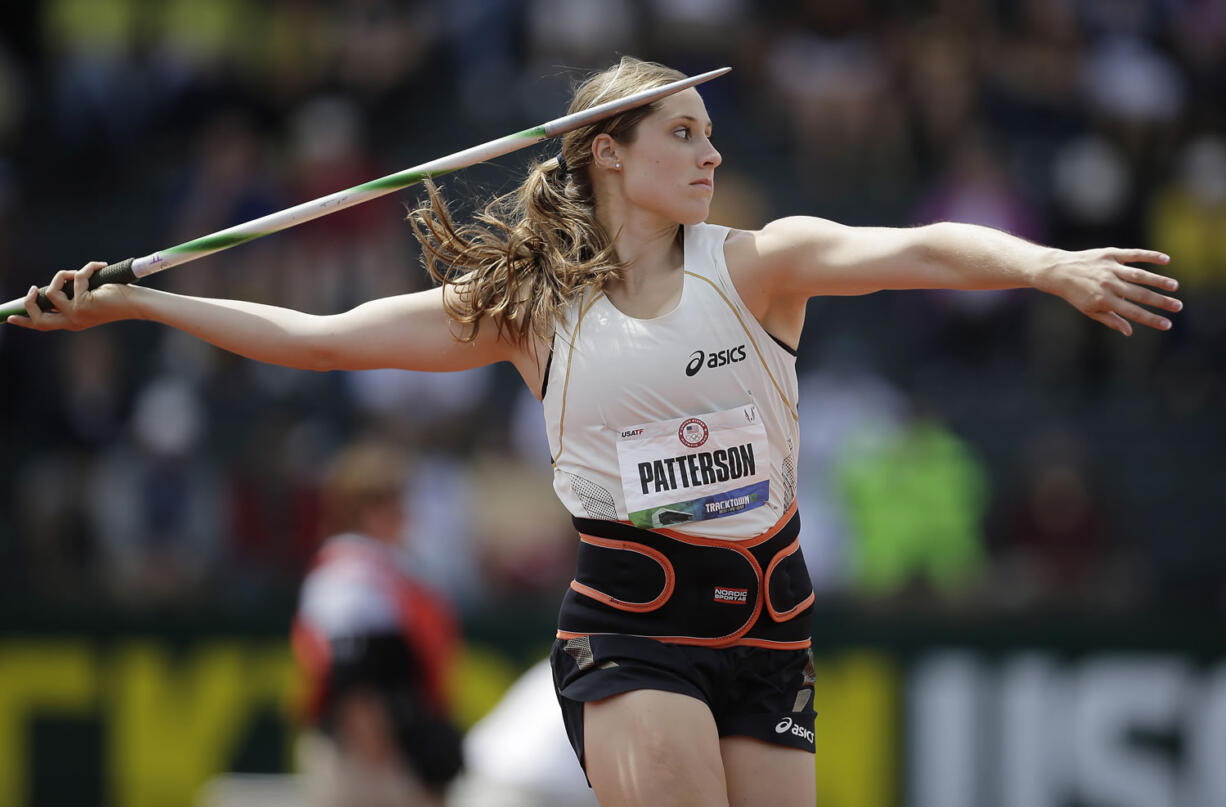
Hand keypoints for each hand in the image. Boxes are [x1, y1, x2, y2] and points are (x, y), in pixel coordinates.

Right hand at [6, 261, 133, 331]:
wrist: (137, 303)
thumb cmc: (116, 299)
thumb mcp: (87, 299)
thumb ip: (70, 296)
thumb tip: (54, 285)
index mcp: (72, 322)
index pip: (43, 325)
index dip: (25, 321)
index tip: (10, 317)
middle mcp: (73, 322)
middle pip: (38, 317)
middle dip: (31, 301)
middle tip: (35, 288)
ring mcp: (78, 314)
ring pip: (53, 291)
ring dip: (62, 276)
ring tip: (78, 272)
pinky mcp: (85, 303)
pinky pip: (77, 278)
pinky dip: (86, 268)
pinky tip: (99, 266)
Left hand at [1042, 248, 1181, 335]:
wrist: (1058, 271)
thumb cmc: (1075, 294)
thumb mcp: (1089, 310)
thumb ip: (1110, 320)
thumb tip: (1129, 331)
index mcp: (1104, 301)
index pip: (1133, 313)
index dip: (1151, 319)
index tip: (1167, 324)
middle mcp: (1108, 285)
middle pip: (1140, 295)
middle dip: (1161, 302)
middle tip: (1178, 306)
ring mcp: (1110, 268)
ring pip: (1139, 275)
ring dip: (1158, 281)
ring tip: (1174, 286)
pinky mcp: (1110, 254)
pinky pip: (1133, 254)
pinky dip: (1150, 256)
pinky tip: (1166, 260)